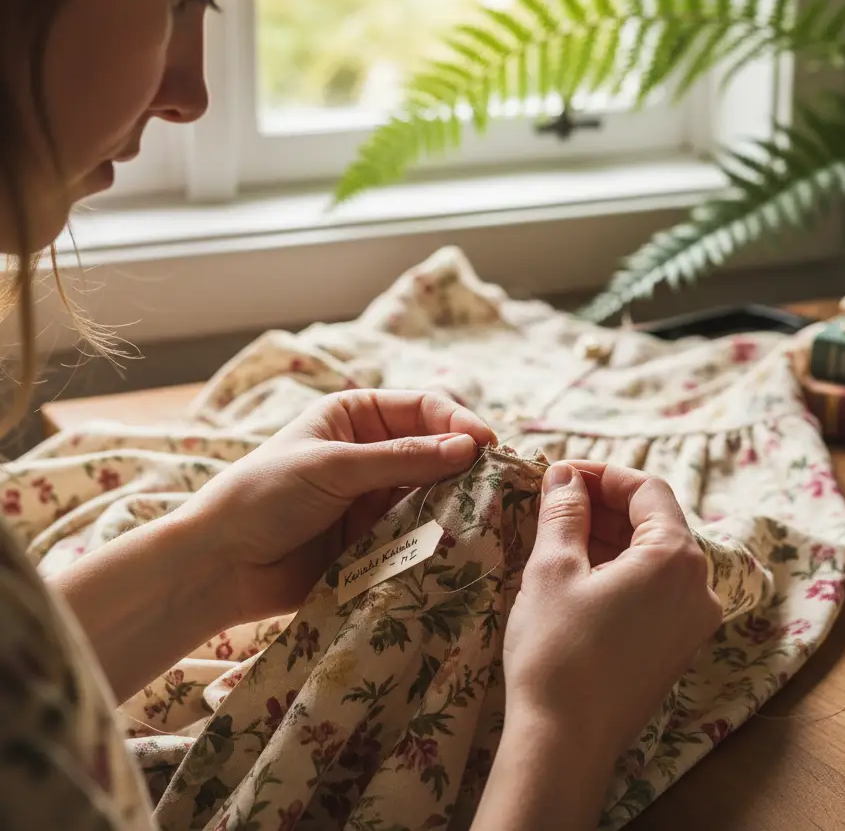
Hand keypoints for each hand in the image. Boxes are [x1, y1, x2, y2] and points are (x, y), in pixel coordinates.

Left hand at [176, 390, 494, 625]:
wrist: (219, 565)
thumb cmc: (264, 496)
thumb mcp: (334, 466)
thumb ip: (402, 459)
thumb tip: (469, 447)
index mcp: (356, 416)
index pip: (423, 409)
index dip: (457, 422)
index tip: (485, 445)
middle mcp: (371, 453)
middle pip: (435, 450)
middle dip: (463, 465)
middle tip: (495, 483)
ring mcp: (375, 498)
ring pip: (433, 493)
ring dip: (454, 502)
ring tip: (480, 514)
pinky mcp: (376, 540)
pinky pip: (418, 532)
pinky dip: (437, 535)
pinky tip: (455, 542)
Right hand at [504, 461, 721, 772]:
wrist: (564, 744)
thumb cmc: (558, 650)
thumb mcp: (553, 568)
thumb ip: (564, 511)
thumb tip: (565, 475)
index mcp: (677, 558)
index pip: (647, 489)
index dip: (602, 473)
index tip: (560, 473)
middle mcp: (699, 587)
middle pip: (655, 520)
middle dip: (604, 504)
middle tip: (553, 499)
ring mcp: (693, 621)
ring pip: (654, 555)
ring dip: (610, 535)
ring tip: (559, 531)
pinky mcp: (677, 646)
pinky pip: (655, 588)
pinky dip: (621, 568)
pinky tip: (580, 569)